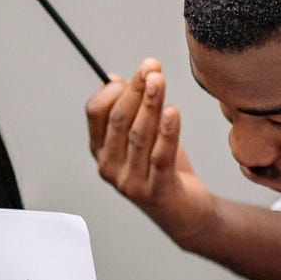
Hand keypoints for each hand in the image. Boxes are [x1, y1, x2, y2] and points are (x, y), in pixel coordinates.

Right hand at [86, 58, 212, 244]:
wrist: (184, 213)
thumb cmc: (163, 170)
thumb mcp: (143, 137)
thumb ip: (128, 112)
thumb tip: (112, 80)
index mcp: (101, 150)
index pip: (96, 113)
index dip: (115, 89)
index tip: (139, 73)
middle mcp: (109, 166)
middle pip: (118, 120)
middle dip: (135, 90)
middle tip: (152, 67)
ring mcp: (129, 181)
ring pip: (139, 135)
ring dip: (150, 104)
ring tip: (160, 80)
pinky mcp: (155, 191)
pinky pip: (160, 156)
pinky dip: (167, 133)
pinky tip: (173, 111)